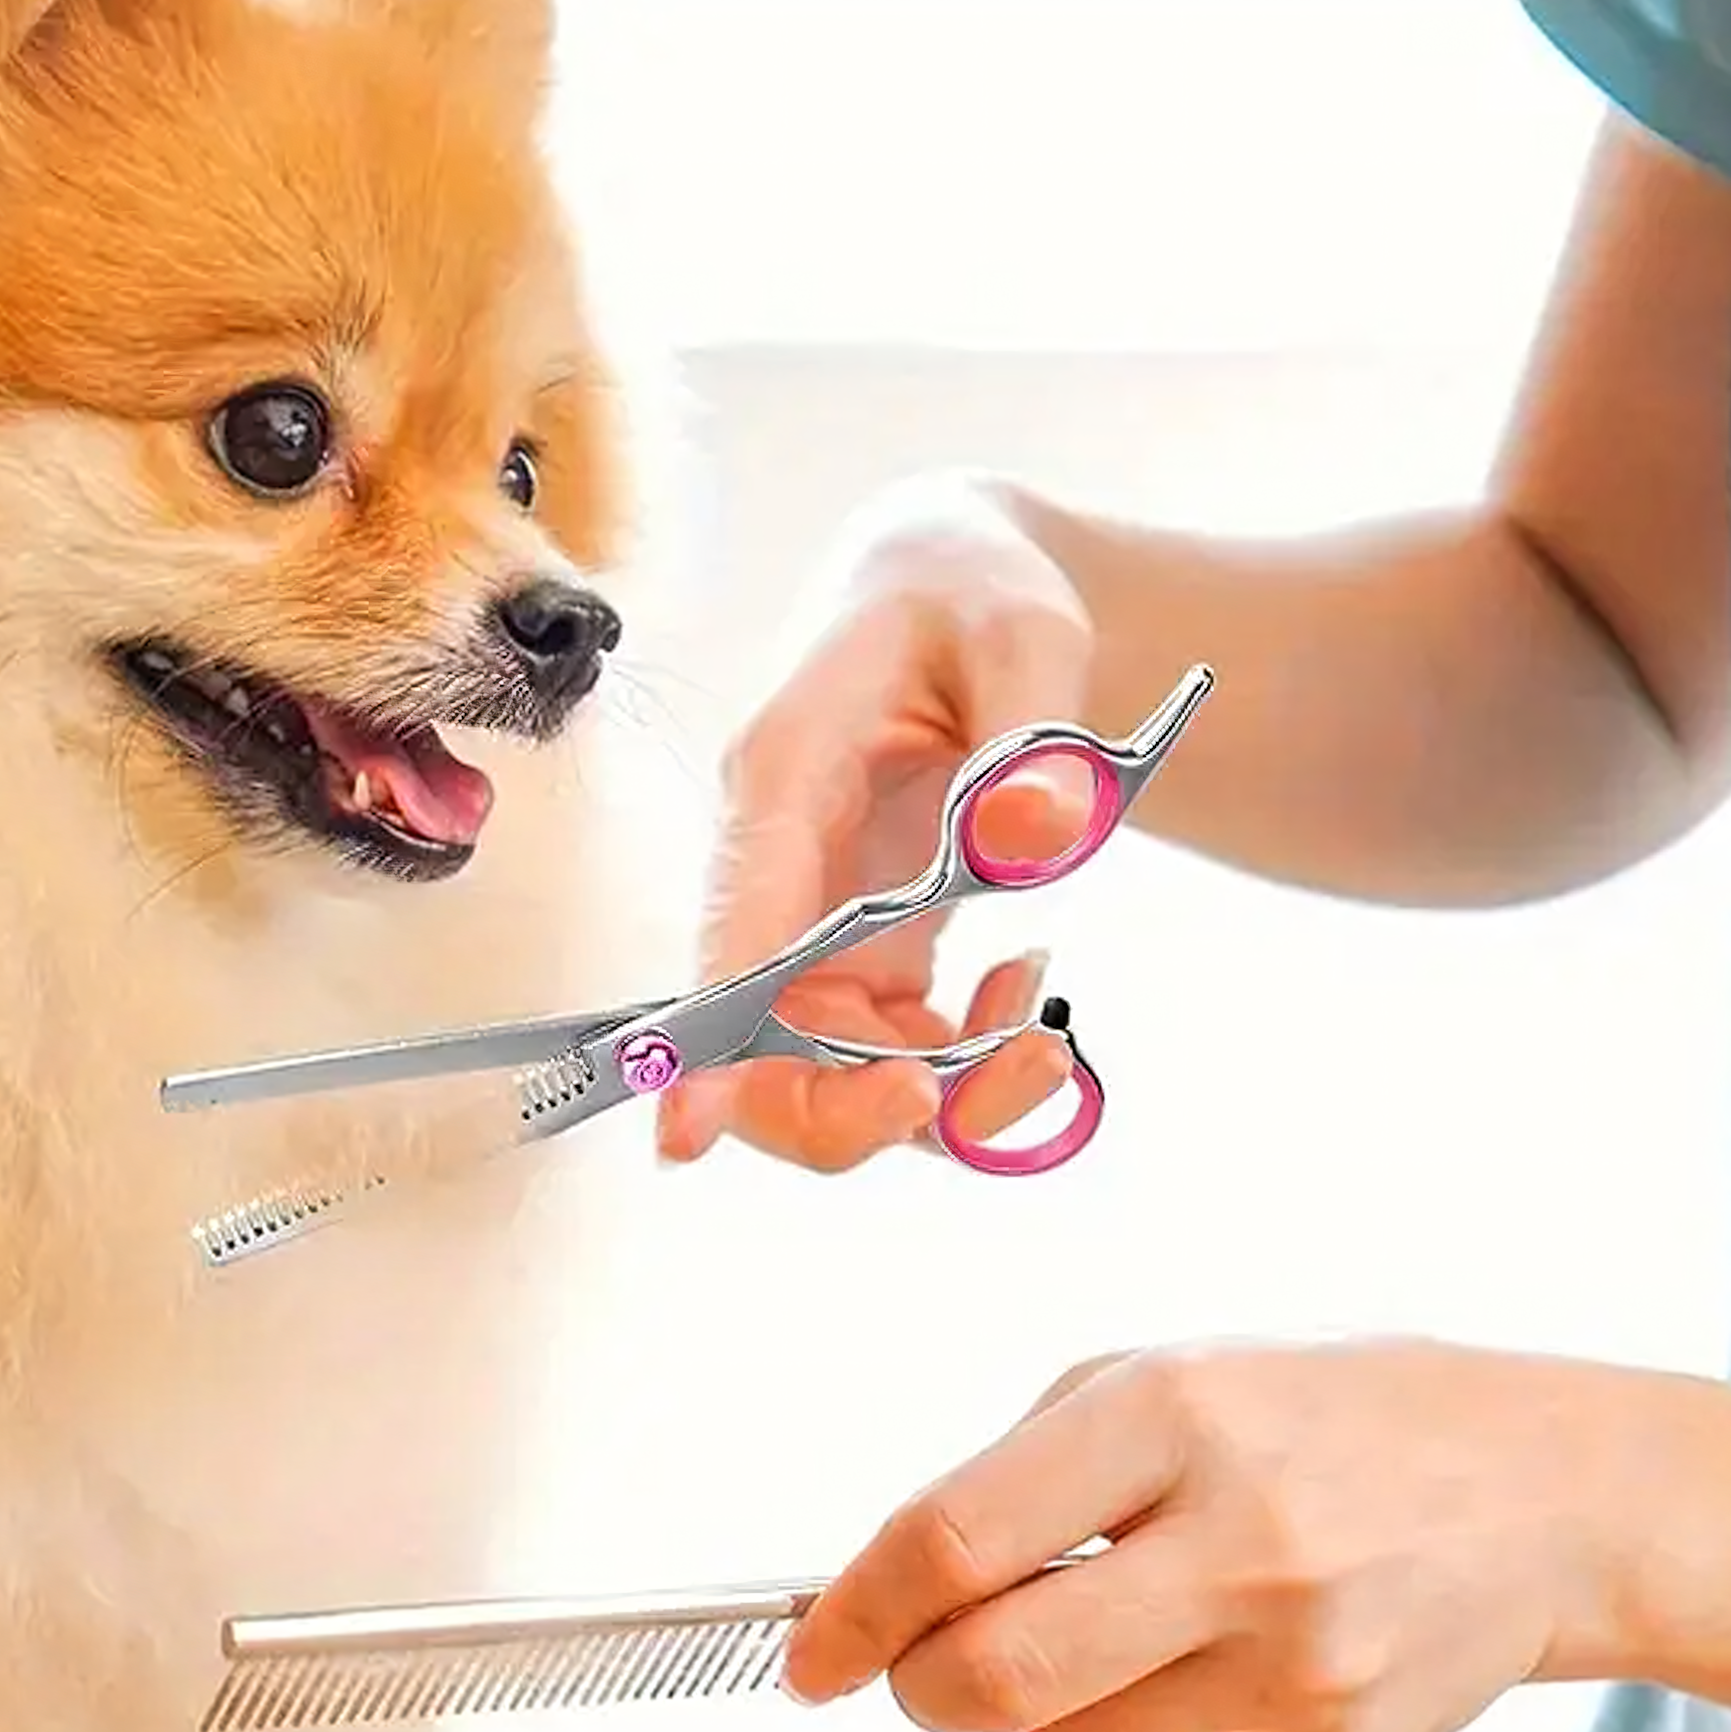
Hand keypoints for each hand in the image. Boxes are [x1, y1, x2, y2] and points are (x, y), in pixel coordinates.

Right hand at [659, 472, 1098, 1172]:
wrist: (965, 597)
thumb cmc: (972, 597)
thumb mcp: (1026, 632)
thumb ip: (1034, 737)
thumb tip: (1036, 840)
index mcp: (783, 781)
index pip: (730, 929)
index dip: (702, 1043)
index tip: (683, 1134)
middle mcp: (778, 875)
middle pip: (759, 1048)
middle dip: (852, 1110)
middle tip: (985, 1087)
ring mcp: (817, 931)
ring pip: (831, 1078)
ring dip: (943, 1101)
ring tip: (1047, 1039)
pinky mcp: (865, 961)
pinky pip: (894, 1063)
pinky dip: (970, 1070)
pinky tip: (1025, 995)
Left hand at [784, 1338, 1657, 1731]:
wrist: (1555, 1494)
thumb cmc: (1328, 1420)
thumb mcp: (1174, 1378)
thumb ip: (1028, 1471)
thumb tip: (894, 1588)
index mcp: (1170, 1413)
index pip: (955, 1540)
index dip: (856, 1613)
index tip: (812, 1659)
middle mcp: (1236, 1537)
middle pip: (994, 1678)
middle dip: (920, 1691)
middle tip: (916, 1675)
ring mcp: (1296, 1655)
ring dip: (1050, 1707)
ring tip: (1132, 1628)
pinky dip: (1171, 1718)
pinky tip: (1248, 1648)